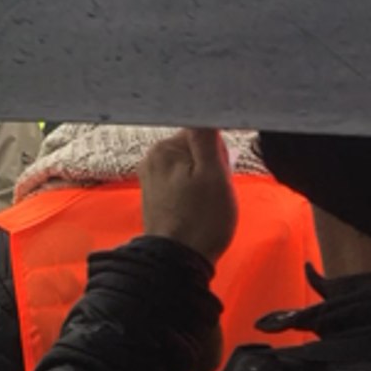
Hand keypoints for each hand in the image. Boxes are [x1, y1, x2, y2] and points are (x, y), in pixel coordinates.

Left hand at [139, 128, 237, 263]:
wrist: (179, 262)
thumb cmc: (201, 221)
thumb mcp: (214, 175)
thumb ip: (207, 138)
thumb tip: (204, 109)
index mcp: (163, 149)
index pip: (201, 131)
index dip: (218, 152)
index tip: (219, 171)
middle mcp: (152, 159)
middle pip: (195, 149)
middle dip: (211, 166)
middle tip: (213, 192)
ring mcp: (152, 178)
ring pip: (191, 167)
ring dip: (205, 181)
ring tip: (206, 203)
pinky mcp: (156, 195)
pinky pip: (183, 183)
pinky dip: (195, 192)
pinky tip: (198, 209)